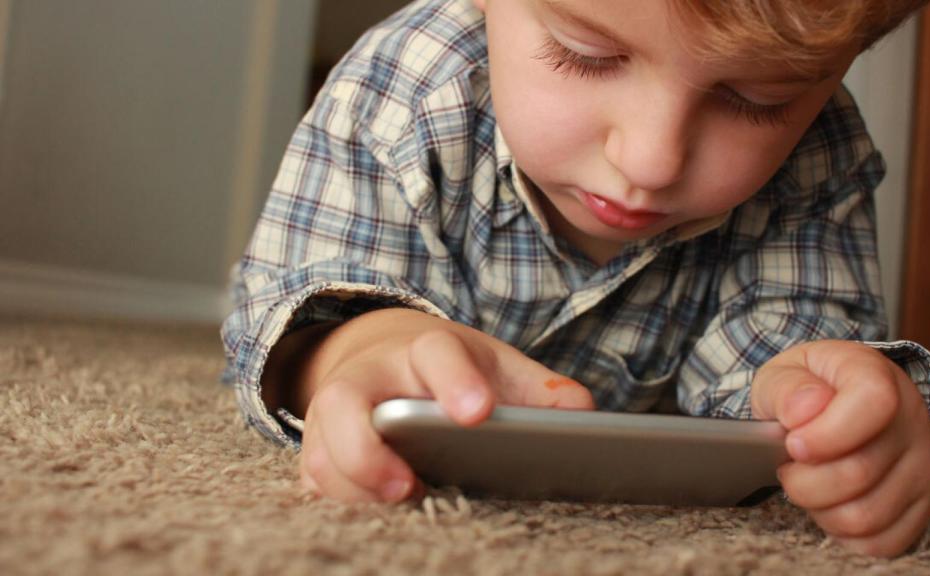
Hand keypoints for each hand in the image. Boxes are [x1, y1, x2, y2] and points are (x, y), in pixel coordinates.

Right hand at [295, 309, 593, 502]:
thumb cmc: (455, 373)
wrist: (388, 358)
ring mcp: (334, 413)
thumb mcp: (499, 370)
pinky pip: (311, 480)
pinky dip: (337, 503)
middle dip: (368, 449)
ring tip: (400, 508)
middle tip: (410, 486)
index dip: (454, 381)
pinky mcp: (317, 449)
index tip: (476, 415)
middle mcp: (369, 377)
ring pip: (319, 449)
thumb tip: (583, 416)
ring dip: (352, 486)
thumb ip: (540, 393)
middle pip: (344, 401)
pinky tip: (376, 520)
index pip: (436, 353)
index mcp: (426, 351)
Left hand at [751, 340, 929, 556]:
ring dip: (820, 509)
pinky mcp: (922, 506)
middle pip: (859, 473)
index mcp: (877, 377)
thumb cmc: (808, 390)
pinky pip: (881, 542)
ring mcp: (924, 467)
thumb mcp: (784, 373)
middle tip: (789, 468)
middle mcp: (912, 421)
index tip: (794, 445)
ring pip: (866, 516)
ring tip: (807, 485)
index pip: (873, 403)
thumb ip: (786, 389)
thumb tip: (802, 413)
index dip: (827, 434)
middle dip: (804, 481)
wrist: (838, 404)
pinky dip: (842, 533)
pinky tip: (829, 505)